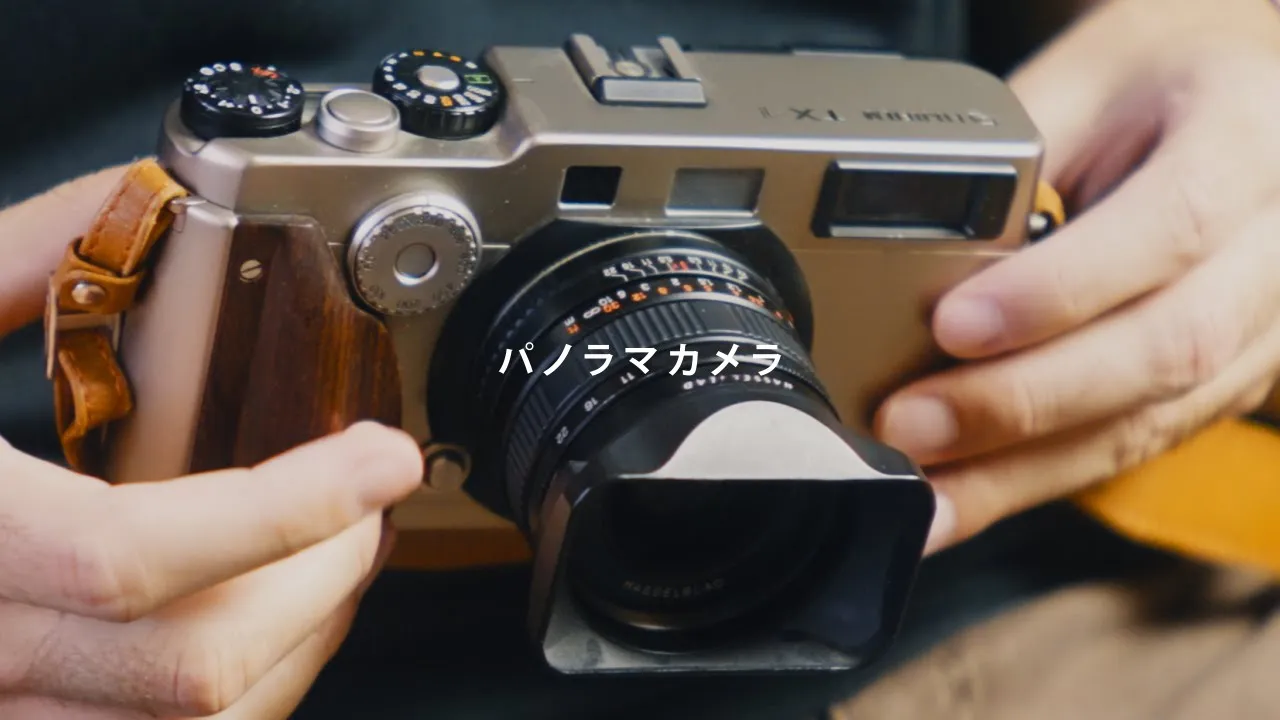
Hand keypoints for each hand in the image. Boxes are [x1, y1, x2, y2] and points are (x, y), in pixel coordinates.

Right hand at [0, 167, 424, 717]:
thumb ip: (29, 255)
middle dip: (321, 583)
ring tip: (339, 557)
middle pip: (190, 668)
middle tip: (369, 503)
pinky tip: (266, 623)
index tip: (378, 457)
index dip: (282, 512)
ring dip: (300, 646)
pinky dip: (242, 693)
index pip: (130, 557)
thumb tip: (150, 203)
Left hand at [874, 0, 1279, 553]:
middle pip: (1165, 350)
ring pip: (1153, 420)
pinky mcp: (1230, 381)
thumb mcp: (1091, 75)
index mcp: (1246, 142)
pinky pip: (1139, 443)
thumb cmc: (1166, 75)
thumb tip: (911, 251)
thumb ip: (1017, 155)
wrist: (1250, 97)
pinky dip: (1042, 478)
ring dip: (1023, 470)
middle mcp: (1275, 246)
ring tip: (922, 493)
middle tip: (911, 424)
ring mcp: (1265, 327)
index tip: (954, 325)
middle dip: (1021, 401)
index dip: (1058, 292)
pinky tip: (967, 499)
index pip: (1166, 230)